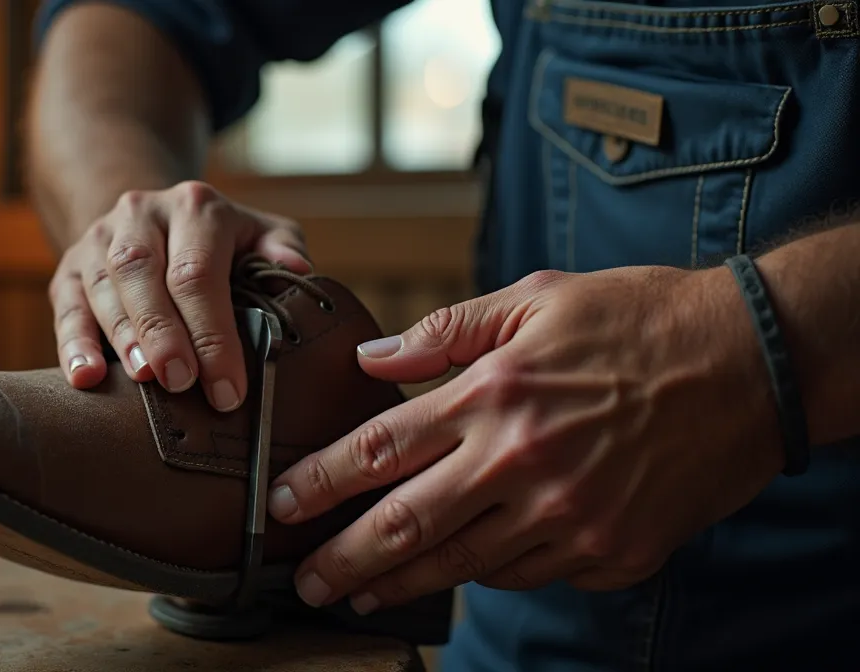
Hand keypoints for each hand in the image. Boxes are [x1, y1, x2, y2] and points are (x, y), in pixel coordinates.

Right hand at [49, 180, 309, 410]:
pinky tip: (86, 378)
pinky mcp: (68, 268)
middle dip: (164, 333)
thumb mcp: (258, 235)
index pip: (198, 271)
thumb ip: (281, 248)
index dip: (212, 331)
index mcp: (195, 207)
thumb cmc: (217, 244)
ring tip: (141, 378)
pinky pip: (66, 305)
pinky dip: (73, 344)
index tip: (227, 387)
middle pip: (144, 273)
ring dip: (122, 337)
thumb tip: (298, 270)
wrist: (152, 221)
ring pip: (104, 286)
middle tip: (181, 382)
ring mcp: (99, 239)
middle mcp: (141, 213)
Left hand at [267, 266, 783, 613]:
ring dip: (400, 583)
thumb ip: (447, 331)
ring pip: (460, 565)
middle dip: (342, 559)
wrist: (752, 365)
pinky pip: (528, 577)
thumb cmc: (639, 320)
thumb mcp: (537, 298)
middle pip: (405, 524)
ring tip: (360, 594)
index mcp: (496, 394)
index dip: (321, 482)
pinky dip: (486, 576)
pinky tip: (458, 575)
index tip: (282, 503)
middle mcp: (523, 463)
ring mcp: (568, 517)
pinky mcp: (609, 552)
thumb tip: (373, 357)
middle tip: (302, 581)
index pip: (379, 449)